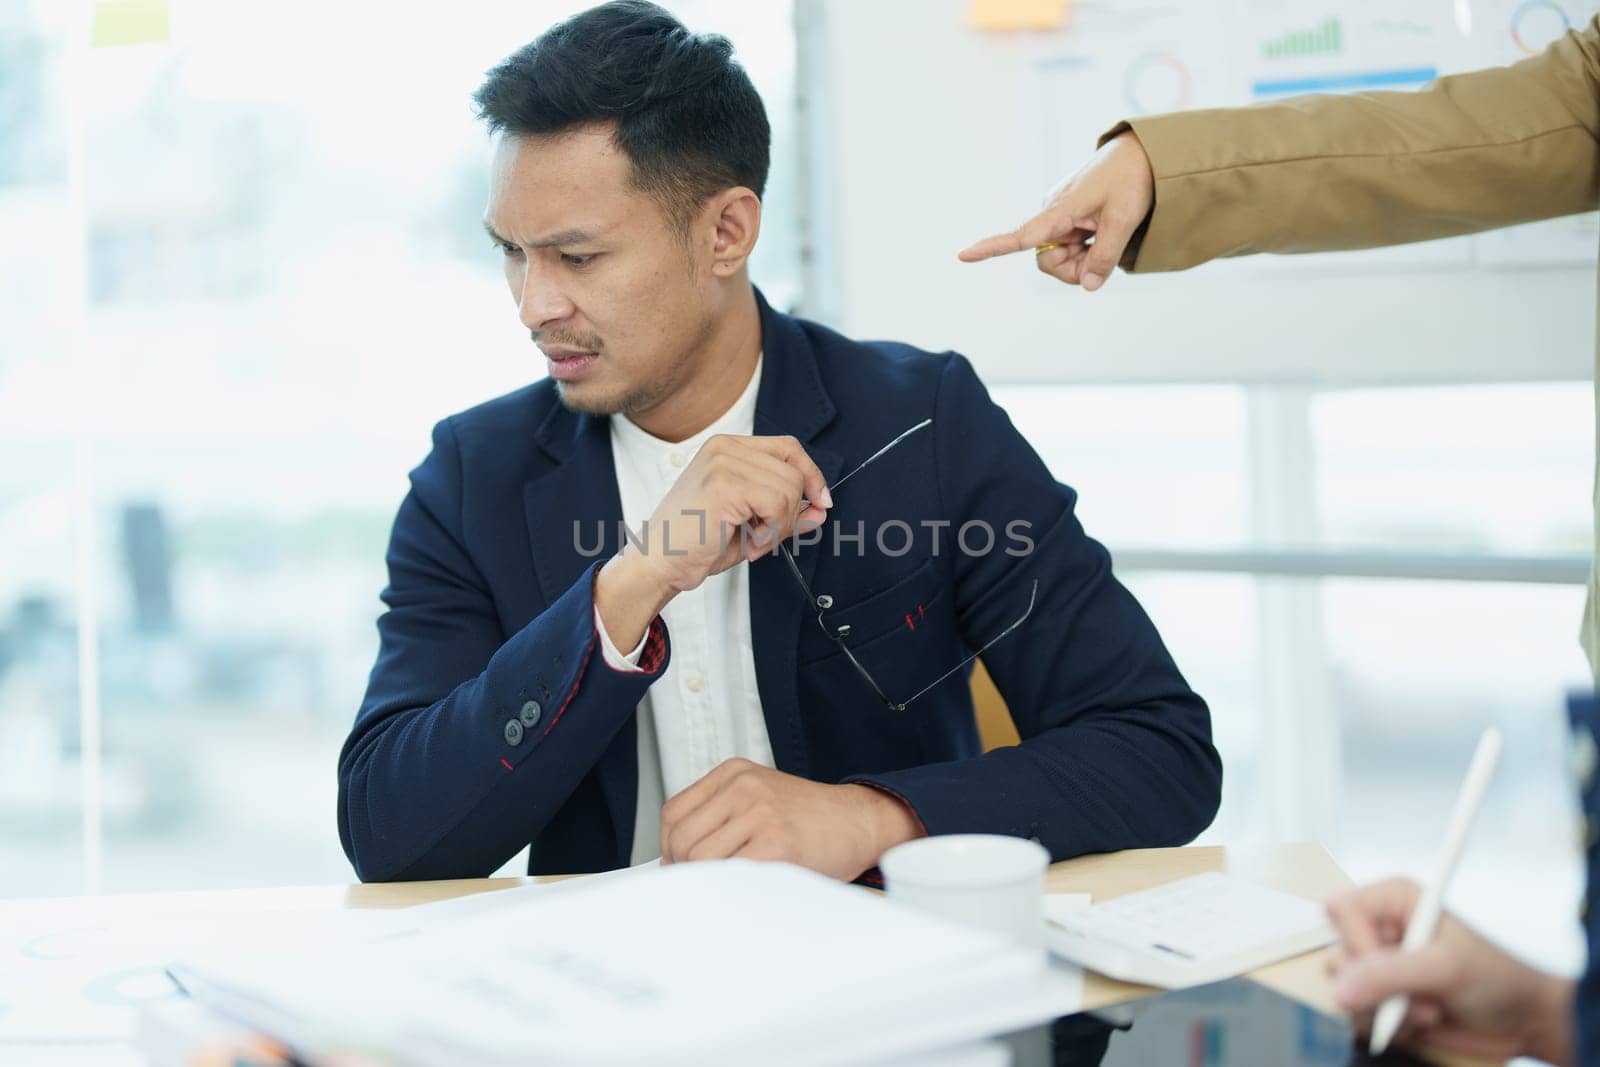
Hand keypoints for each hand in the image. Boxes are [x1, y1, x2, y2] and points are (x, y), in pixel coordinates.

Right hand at [596, 434, 830, 649]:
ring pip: (789, 489)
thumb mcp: (751, 523)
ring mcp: (723, 463)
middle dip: (791, 512)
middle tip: (765, 536)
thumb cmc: (695, 544)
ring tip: (751, 540)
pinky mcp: (724, 484)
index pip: (788, 448)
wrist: (659, 563)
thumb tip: (820, 509)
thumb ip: (786, 512)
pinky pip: (776, 504)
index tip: (821, 501)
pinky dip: (770, 531)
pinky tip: (748, 541)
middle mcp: (724, 447)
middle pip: (794, 471)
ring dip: (778, 526)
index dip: (811, 474)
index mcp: (727, 448)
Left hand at [658, 759, 923, 880]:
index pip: (673, 812)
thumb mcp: (759, 796)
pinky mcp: (777, 843)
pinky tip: (746, 889)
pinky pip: (731, 874)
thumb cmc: (809, 819)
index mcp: (734, 772)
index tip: (678, 867)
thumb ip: (719, 816)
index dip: (668, 847)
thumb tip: (673, 860)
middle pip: (682, 839)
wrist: (860, 821)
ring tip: (731, 886)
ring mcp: (760, 812)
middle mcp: (743, 786)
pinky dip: (731, 888)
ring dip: (709, 881)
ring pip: (700, 860)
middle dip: (684, 870)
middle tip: (703, 885)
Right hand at [958, 130, 1154, 291]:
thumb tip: (1088, 286)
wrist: (1142, 153)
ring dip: (1084, 260)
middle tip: (1105, 256)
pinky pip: (1071, 249)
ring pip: (1061, 259)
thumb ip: (1105, 256)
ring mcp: (1062, 218)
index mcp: (1060, 210)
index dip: (991, 248)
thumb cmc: (1132, 179)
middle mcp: (1053, 214)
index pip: (1020, 236)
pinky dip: (1088, 250)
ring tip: (1108, 236)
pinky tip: (1104, 231)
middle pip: (1048, 261)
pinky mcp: (1071, 220)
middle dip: (1075, 269)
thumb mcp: (1124, 220)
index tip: (963, 255)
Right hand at [1324, 877, 1574, 1064]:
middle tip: (1416, 992)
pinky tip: (1421, 1021)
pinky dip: (1390, 1026)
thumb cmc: (1496, 979)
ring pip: (1344, 990)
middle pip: (1337, 953)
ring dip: (1387, 1009)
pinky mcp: (1381, 1001)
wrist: (1520, 1023)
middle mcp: (1381, 931)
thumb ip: (1389, 975)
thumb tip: (1340, 990)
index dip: (1357, 940)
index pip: (1343, 910)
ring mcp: (1379, 969)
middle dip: (1376, 985)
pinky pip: (1358, 1016)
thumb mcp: (1444, 968)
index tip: (1385, 964)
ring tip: (1428, 1009)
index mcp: (1395, 902)